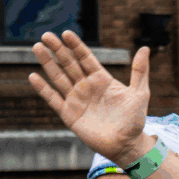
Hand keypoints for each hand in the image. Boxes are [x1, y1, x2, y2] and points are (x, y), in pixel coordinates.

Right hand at [29, 31, 153, 165]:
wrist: (127, 144)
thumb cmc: (135, 119)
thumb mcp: (140, 92)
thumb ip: (140, 71)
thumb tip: (145, 48)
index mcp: (101, 79)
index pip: (86, 58)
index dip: (76, 46)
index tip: (66, 33)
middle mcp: (86, 87)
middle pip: (69, 64)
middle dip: (58, 50)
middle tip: (46, 35)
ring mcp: (76, 99)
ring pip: (59, 77)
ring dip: (48, 63)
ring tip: (37, 47)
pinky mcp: (69, 114)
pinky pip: (53, 99)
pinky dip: (43, 89)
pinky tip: (33, 76)